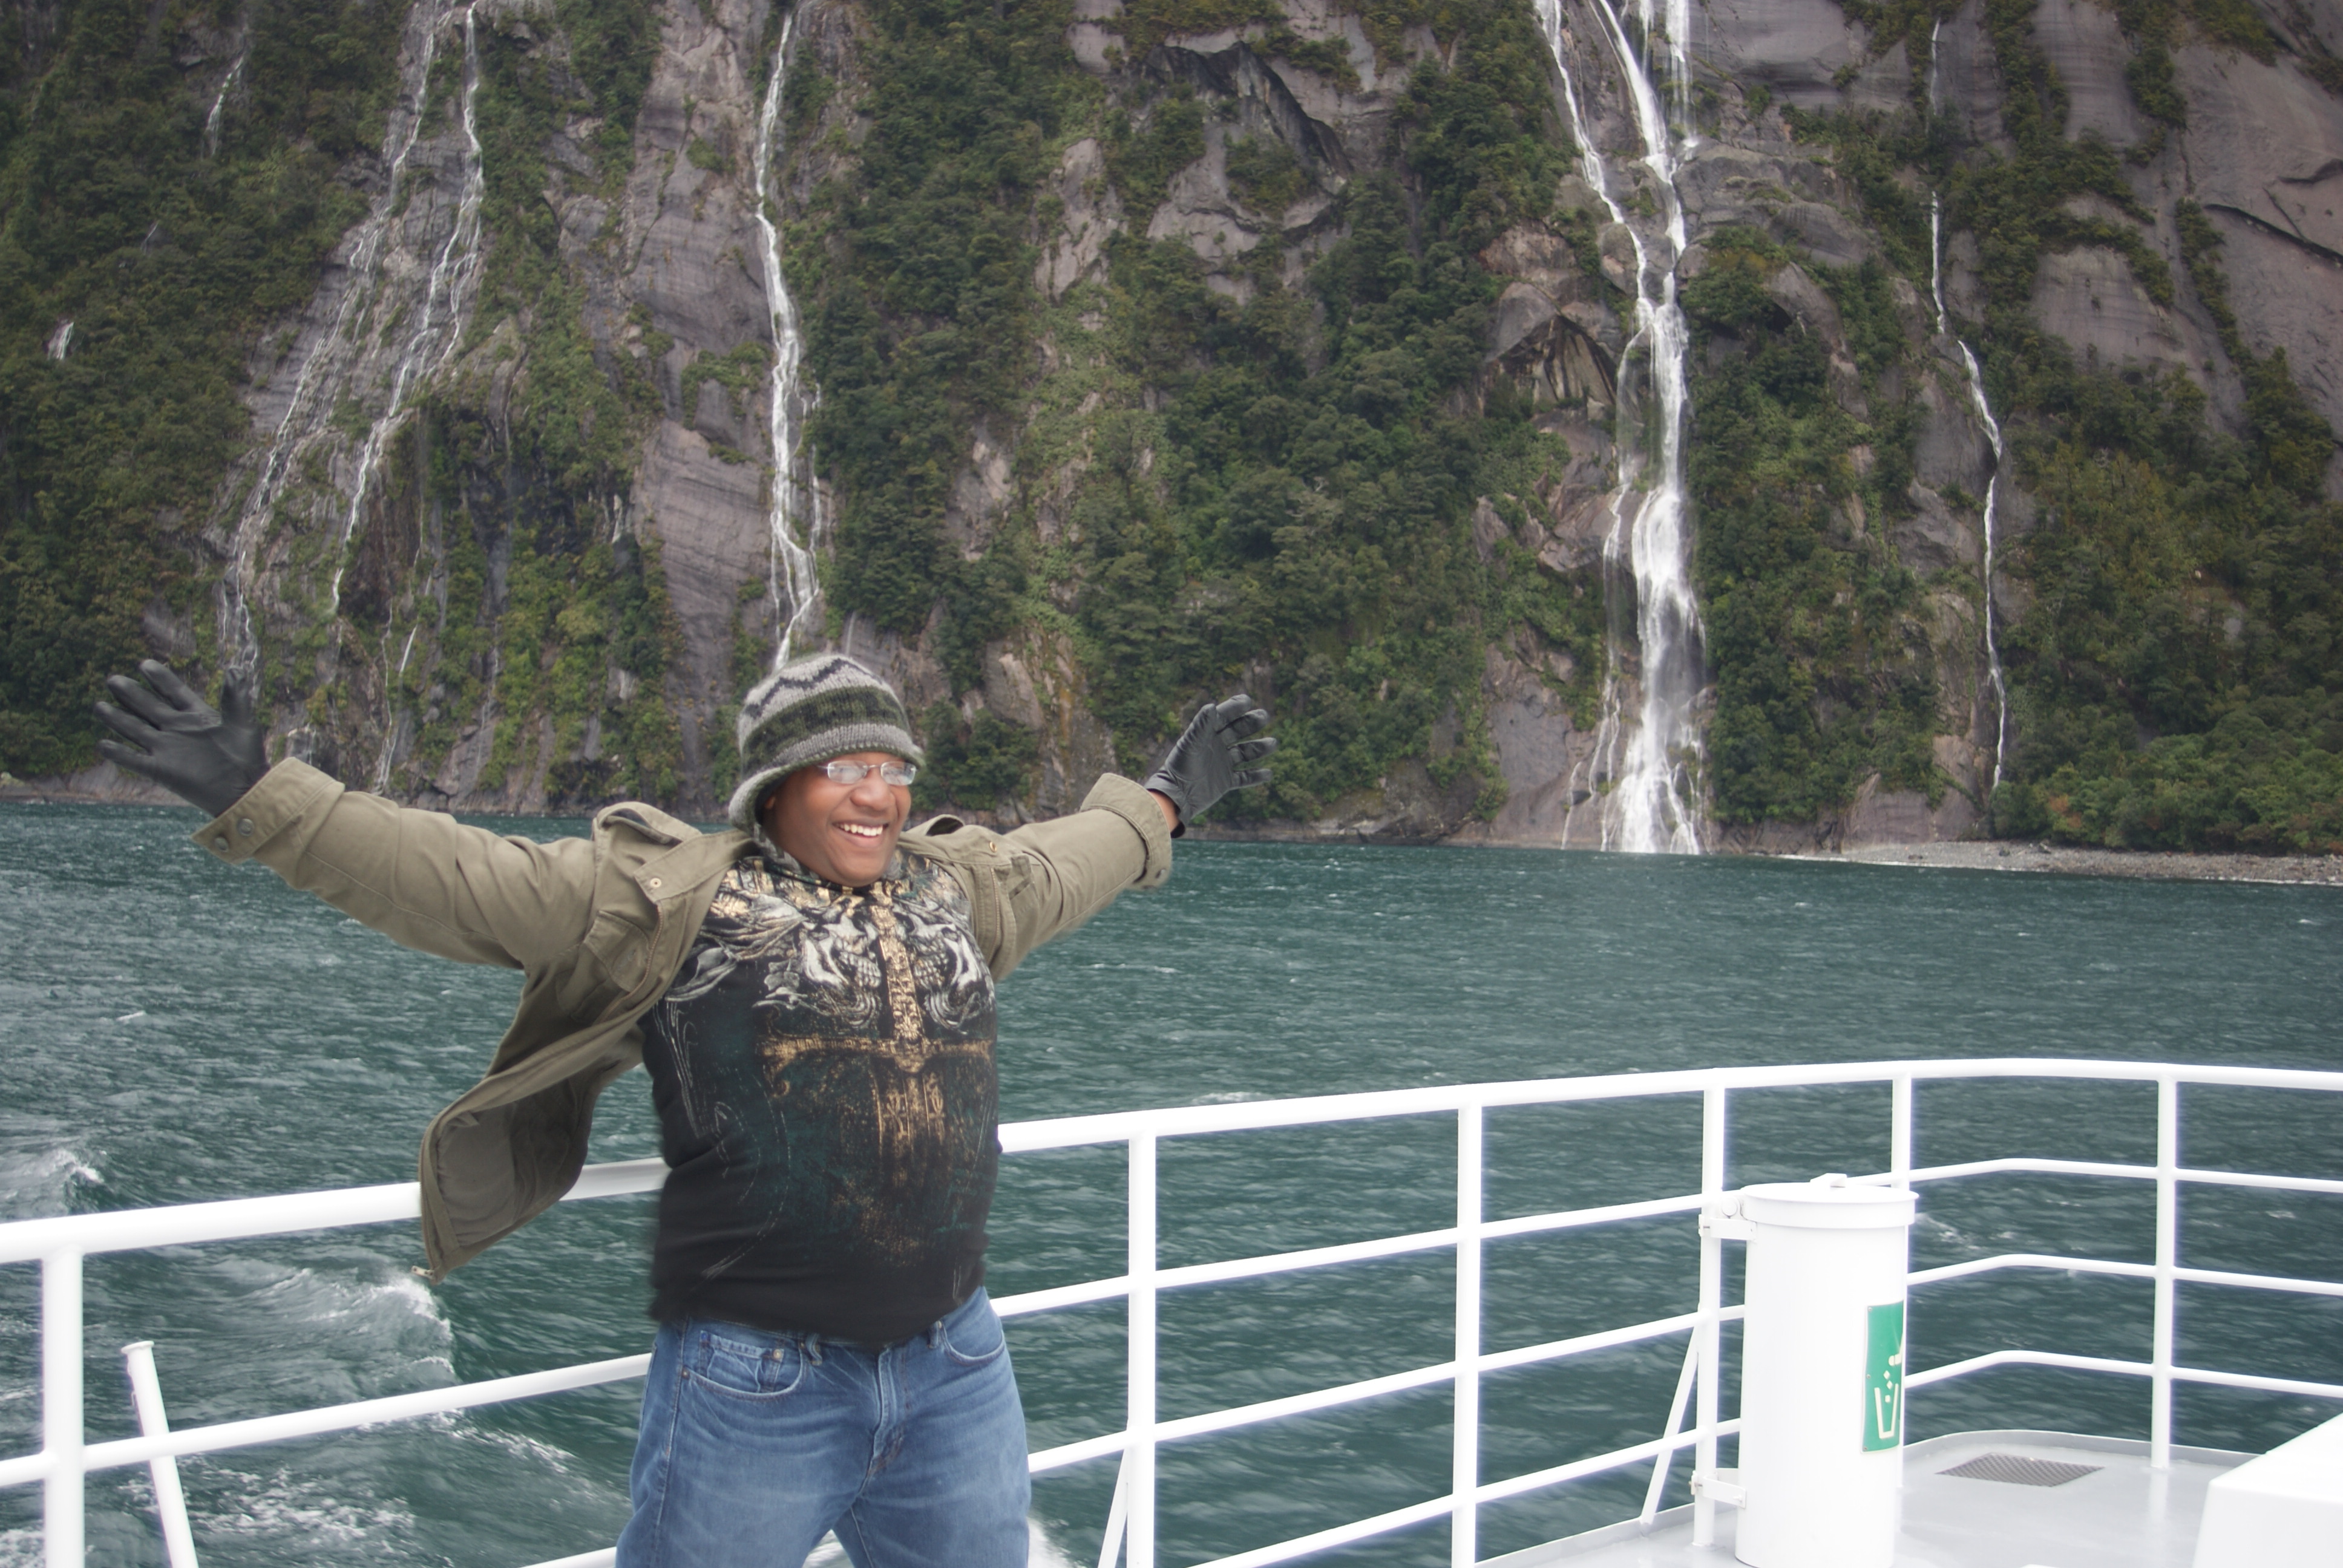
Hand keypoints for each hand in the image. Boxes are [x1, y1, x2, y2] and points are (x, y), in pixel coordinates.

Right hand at [94, 661, 269, 817]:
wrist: (245, 789)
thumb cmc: (247, 756)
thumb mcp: (243, 722)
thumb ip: (235, 697)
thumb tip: (235, 669)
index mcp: (196, 715)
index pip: (174, 692)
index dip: (160, 678)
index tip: (144, 664)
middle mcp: (177, 729)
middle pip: (149, 707)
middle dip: (131, 694)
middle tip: (112, 679)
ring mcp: (167, 749)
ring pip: (136, 730)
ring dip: (117, 719)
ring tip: (99, 706)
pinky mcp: (162, 771)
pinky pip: (135, 761)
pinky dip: (119, 754)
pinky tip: (102, 744)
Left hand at [1144, 694, 1275, 835]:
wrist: (1177, 797)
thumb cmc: (1180, 768)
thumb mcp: (1191, 745)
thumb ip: (1201, 726)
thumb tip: (1212, 706)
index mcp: (1206, 734)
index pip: (1223, 716)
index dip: (1234, 707)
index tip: (1247, 700)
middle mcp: (1215, 746)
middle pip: (1238, 731)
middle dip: (1251, 723)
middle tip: (1264, 717)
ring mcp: (1222, 764)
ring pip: (1245, 753)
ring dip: (1259, 748)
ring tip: (1273, 743)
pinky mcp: (1225, 782)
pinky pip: (1244, 777)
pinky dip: (1256, 776)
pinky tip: (1268, 773)